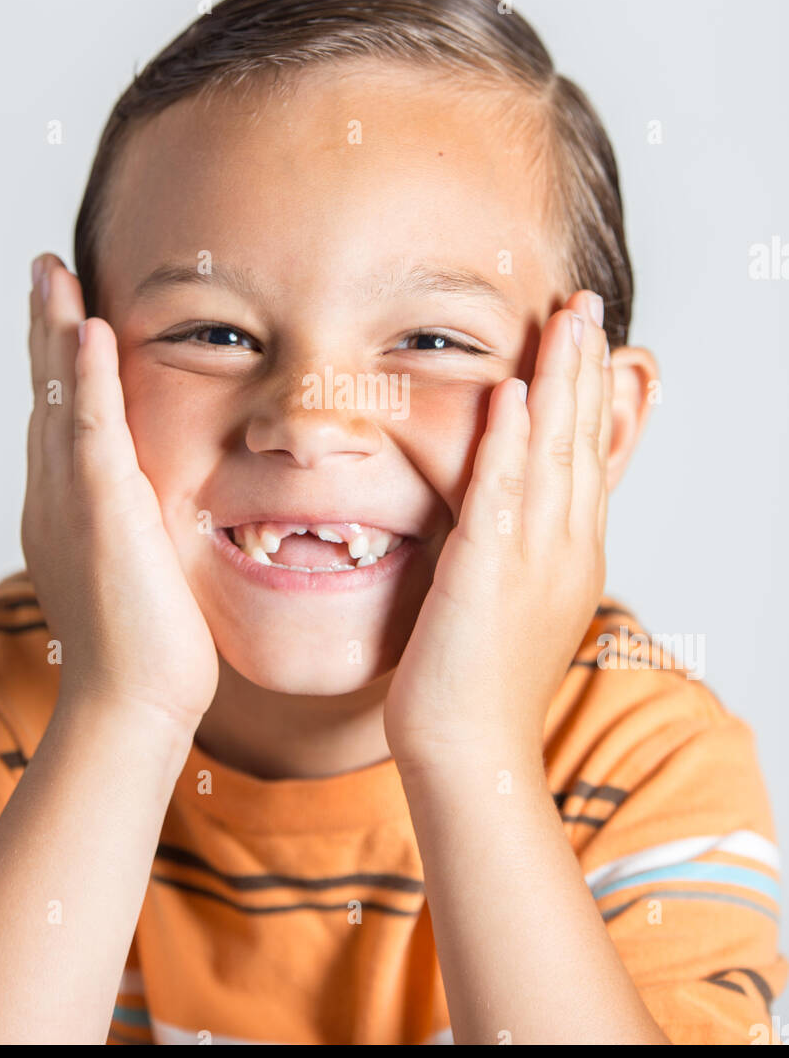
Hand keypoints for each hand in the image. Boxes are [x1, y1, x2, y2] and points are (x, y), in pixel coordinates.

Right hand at [21, 253, 218, 732]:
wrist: (131, 703)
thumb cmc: (147, 650)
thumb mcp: (142, 569)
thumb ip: (142, 527)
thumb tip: (162, 512)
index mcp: (67, 509)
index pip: (62, 418)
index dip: (61, 364)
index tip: (68, 315)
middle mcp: (56, 497)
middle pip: (47, 394)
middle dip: (45, 329)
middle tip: (45, 271)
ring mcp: (71, 502)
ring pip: (57, 398)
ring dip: (56, 331)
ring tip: (53, 273)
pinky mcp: (101, 511)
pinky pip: (89, 430)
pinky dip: (85, 379)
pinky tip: (88, 330)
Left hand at [384, 290, 611, 774]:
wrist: (470, 753)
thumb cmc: (478, 684)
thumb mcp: (509, 602)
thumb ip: (509, 548)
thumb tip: (494, 512)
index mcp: (570, 555)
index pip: (586, 458)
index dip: (588, 395)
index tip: (587, 342)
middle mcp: (565, 549)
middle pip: (581, 441)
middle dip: (583, 368)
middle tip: (586, 305)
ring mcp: (533, 560)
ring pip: (554, 453)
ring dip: (558, 381)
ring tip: (565, 319)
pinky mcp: (488, 573)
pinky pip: (503, 493)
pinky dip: (510, 439)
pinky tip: (513, 391)